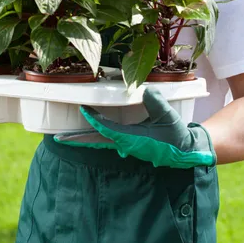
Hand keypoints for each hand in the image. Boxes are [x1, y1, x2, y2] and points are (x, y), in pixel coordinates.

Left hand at [54, 88, 215, 168]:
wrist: (185, 151)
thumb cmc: (177, 135)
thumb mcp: (168, 117)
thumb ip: (157, 103)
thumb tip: (146, 90)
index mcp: (132, 138)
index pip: (107, 128)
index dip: (94, 119)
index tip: (82, 109)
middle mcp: (126, 145)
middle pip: (97, 140)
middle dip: (78, 139)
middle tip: (58, 138)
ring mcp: (127, 147)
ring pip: (102, 141)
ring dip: (85, 138)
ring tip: (68, 136)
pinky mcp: (131, 146)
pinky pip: (109, 141)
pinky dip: (97, 137)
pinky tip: (91, 135)